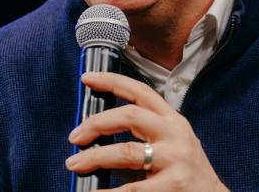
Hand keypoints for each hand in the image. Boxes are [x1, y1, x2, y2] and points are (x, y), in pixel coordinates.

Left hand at [65, 72, 227, 190]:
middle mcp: (176, 135)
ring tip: (75, 164)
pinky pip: (132, 190)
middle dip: (96, 123)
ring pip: (126, 152)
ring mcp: (176, 160)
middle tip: (75, 137)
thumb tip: (94, 136)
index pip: (141, 92)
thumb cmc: (183, 174)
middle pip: (129, 116)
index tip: (87, 78)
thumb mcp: (169, 145)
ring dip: (94, 157)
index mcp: (173, 121)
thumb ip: (141, 137)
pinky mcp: (173, 186)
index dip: (112, 81)